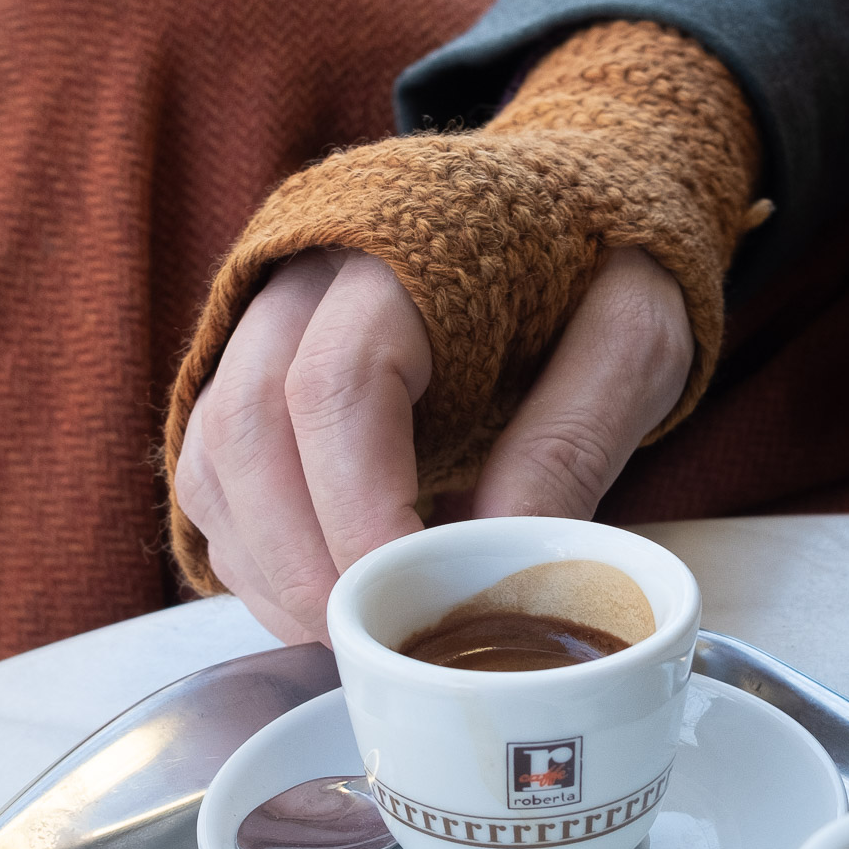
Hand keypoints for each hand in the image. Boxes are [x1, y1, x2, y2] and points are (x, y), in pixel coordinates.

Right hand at [173, 245, 692, 643]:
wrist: (575, 206)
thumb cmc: (608, 263)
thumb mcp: (635, 337)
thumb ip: (573, 439)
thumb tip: (493, 561)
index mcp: (404, 249)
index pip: (338, 382)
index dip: (356, 507)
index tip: (406, 592)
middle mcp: (306, 275)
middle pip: (245, 427)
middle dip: (298, 560)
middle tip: (368, 642)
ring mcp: (266, 321)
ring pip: (213, 457)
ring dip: (266, 568)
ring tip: (349, 634)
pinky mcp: (255, 371)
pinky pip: (213, 473)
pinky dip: (254, 552)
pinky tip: (322, 599)